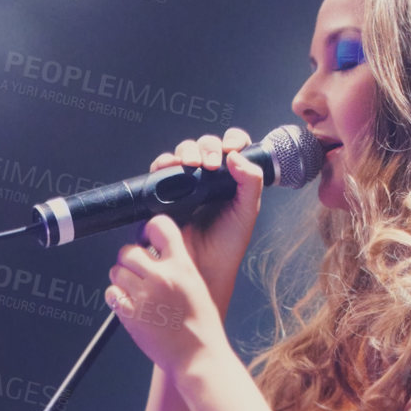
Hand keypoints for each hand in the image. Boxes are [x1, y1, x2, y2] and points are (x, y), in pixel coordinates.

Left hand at [108, 215, 231, 373]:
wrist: (197, 356)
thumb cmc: (200, 325)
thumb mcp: (196, 284)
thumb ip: (177, 263)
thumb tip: (155, 249)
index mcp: (182, 266)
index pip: (159, 226)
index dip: (150, 230)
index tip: (148, 237)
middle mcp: (162, 277)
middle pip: (129, 250)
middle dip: (131, 260)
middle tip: (139, 273)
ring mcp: (144, 295)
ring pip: (116, 270)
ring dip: (122, 278)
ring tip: (136, 291)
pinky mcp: (130, 313)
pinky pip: (111, 293)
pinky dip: (117, 297)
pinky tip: (130, 304)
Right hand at [147, 128, 263, 307]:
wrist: (202, 269)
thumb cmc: (227, 246)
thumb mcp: (247, 211)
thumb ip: (251, 181)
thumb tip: (234, 155)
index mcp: (230, 180)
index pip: (231, 147)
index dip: (231, 140)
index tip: (232, 147)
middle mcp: (206, 178)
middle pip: (204, 145)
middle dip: (207, 147)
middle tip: (211, 163)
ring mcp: (183, 184)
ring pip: (182, 153)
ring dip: (186, 151)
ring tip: (193, 165)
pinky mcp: (163, 193)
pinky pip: (160, 169)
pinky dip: (164, 163)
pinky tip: (172, 167)